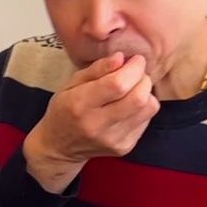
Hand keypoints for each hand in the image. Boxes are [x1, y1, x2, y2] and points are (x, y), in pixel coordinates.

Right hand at [23, 54, 160, 193]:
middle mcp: (97, 125)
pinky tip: (127, 108)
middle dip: (143, 79)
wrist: (58, 148)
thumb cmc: (64, 110)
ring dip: (145, 93)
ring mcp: (112, 139)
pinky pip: (146, 120)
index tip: (134, 61)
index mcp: (79, 105)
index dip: (133, 68)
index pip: (118, 84)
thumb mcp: (70, 85)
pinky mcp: (124, 147)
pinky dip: (142, 108)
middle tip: (135, 75)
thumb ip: (96, 69)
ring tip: (131, 91)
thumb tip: (121, 58)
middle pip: (138, 97)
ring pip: (149, 107)